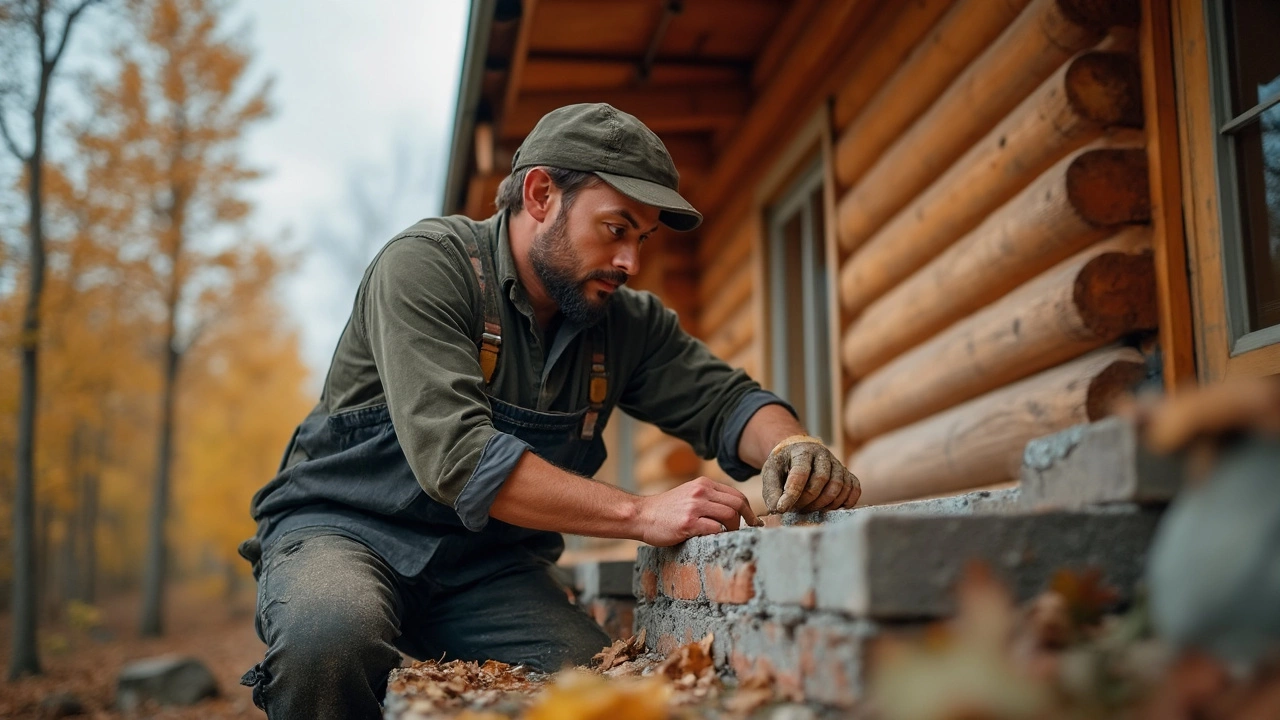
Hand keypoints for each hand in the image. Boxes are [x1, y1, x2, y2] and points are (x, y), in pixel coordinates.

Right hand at [636, 476, 762, 546]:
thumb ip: (709, 498)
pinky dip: (719, 536)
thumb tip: (734, 512)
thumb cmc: (666, 510)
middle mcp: (701, 492)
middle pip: (737, 504)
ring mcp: (694, 507)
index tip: (751, 522)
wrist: (641, 515)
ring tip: (726, 536)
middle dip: (746, 520)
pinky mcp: (688, 523)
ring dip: (732, 529)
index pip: (736, 495)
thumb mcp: (689, 494)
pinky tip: (713, 540)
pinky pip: (715, 529)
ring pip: (729, 516)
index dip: (748, 510)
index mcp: (703, 484)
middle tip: (743, 531)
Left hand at [761, 435, 860, 513]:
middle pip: (822, 480)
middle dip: (808, 500)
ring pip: (839, 486)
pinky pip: (854, 488)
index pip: (800, 472)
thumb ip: (771, 491)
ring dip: (824, 504)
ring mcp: (837, 463)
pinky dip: (846, 502)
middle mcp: (823, 454)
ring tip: (809, 509)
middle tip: (796, 509)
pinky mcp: (847, 474)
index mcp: (802, 451)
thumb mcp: (770, 473)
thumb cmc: (783, 465)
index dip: (792, 493)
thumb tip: (777, 509)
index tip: (782, 508)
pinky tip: (831, 508)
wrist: (797, 453)